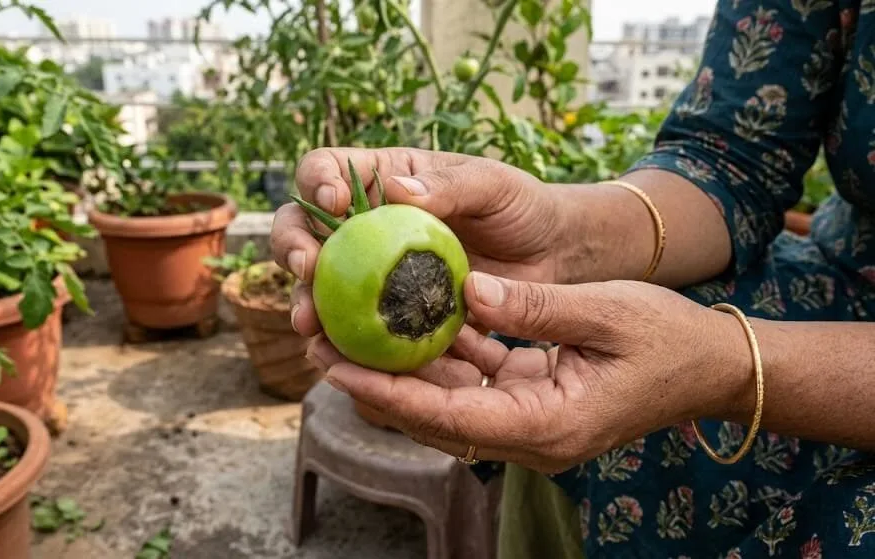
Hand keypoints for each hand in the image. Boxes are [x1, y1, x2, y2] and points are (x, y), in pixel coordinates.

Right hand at [270, 147, 568, 335]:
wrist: (548, 257)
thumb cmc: (519, 207)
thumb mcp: (493, 186)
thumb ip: (451, 186)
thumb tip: (397, 191)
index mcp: (381, 177)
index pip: (328, 170)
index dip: (317, 182)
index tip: (334, 203)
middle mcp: (364, 223)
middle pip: (303, 228)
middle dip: (291, 246)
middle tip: (306, 268)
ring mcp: (371, 269)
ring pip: (319, 283)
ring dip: (305, 301)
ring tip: (309, 324)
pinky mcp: (388, 311)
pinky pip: (356, 325)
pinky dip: (344, 341)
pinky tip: (339, 358)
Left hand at [306, 273, 752, 472]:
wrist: (709, 367)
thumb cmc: (669, 340)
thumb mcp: (605, 311)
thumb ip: (533, 306)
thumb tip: (467, 290)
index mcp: (547, 424)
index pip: (447, 417)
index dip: (386, 391)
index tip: (334, 364)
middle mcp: (530, 436)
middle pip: (433, 416)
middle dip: (374, 380)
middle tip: (320, 339)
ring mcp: (528, 423)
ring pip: (446, 401)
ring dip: (398, 368)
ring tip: (345, 329)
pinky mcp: (530, 402)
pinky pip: (472, 383)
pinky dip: (440, 355)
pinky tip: (409, 318)